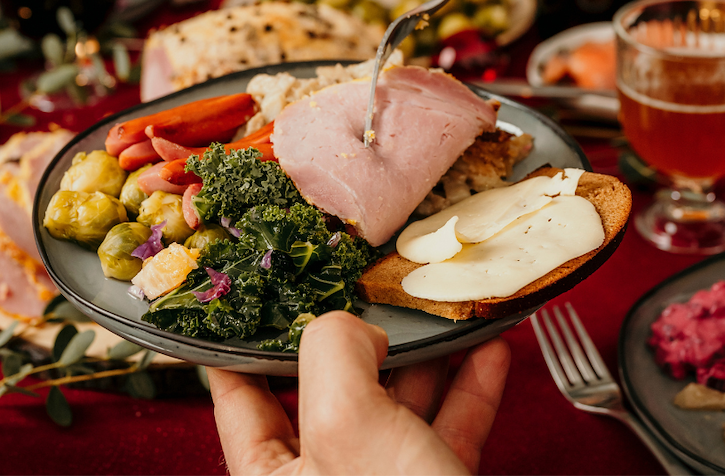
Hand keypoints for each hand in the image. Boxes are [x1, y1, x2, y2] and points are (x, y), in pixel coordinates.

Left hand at [208, 311, 510, 474]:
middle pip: (331, 388)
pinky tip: (486, 354)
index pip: (239, 393)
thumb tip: (351, 327)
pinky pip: (448, 429)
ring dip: (429, 356)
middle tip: (374, 294)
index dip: (248, 340)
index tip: (261, 297)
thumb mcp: (347, 430)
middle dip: (362, 338)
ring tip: (443, 315)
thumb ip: (333, 355)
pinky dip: (469, 389)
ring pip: (398, 404)